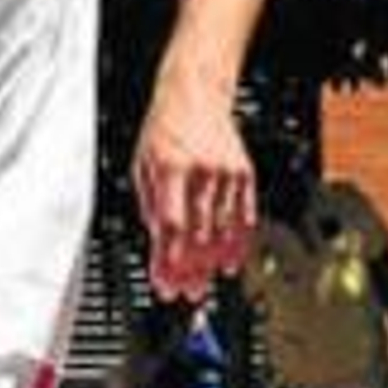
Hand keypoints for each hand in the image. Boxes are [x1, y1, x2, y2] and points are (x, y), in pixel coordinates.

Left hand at [133, 74, 255, 301]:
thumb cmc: (165, 129)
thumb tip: (158, 240)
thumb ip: (150, 204)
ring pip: (223, 232)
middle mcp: (202, 173)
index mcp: (171, 170)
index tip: (164, 284)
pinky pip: (245, 217)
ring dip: (212, 265)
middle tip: (185, 293)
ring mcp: (228, 174)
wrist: (197, 95)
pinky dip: (238, 244)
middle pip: (199, 236)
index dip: (168, 262)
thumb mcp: (142, 165)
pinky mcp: (245, 174)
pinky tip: (229, 262)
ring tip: (204, 285)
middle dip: (191, 272)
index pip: (171, 228)